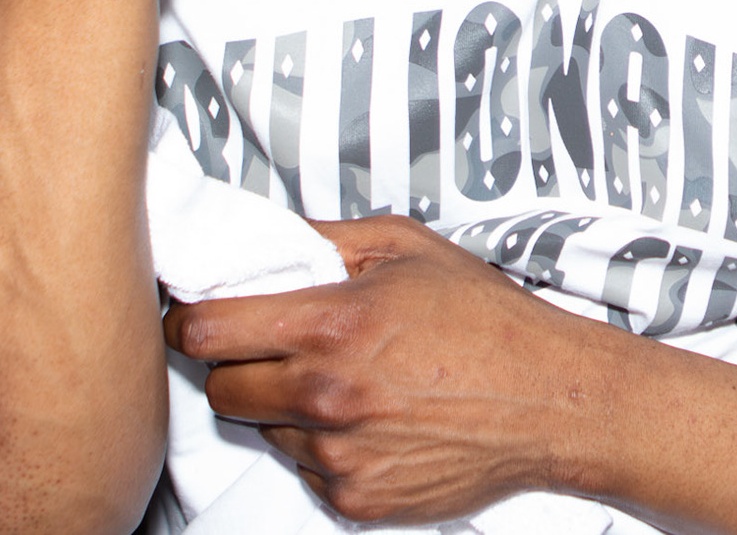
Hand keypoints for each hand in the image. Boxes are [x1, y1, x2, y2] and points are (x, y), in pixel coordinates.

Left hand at [164, 216, 603, 525]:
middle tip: (271, 347)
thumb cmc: (486, 320)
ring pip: (262, 430)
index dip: (188, 321)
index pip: (208, 331)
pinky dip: (322, 446)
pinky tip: (368, 419)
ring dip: (282, 406)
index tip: (190, 319)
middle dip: (235, 364)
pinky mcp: (355, 497)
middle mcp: (325, 394)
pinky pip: (304, 469)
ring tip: (342, 381)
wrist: (548, 398)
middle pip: (220, 388)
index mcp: (332, 324)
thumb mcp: (408, 247)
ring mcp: (338, 453)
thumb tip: (269, 241)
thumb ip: (327, 239)